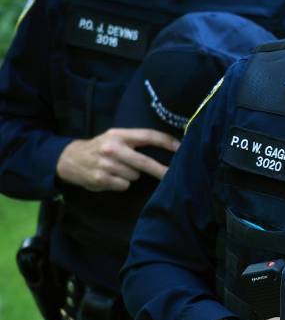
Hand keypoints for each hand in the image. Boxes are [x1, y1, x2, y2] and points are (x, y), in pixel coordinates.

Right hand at [56, 128, 178, 190]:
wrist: (70, 159)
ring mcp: (106, 164)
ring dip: (131, 175)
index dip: (165, 142)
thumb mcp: (114, 138)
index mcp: (118, 135)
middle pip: (145, 162)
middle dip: (161, 170)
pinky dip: (121, 183)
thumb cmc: (100, 148)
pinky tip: (111, 177)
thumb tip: (165, 147)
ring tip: (118, 169)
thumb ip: (135, 141)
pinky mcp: (101, 179)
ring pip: (135, 175)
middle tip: (173, 175)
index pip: (147, 136)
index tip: (180, 148)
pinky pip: (124, 184)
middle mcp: (112, 148)